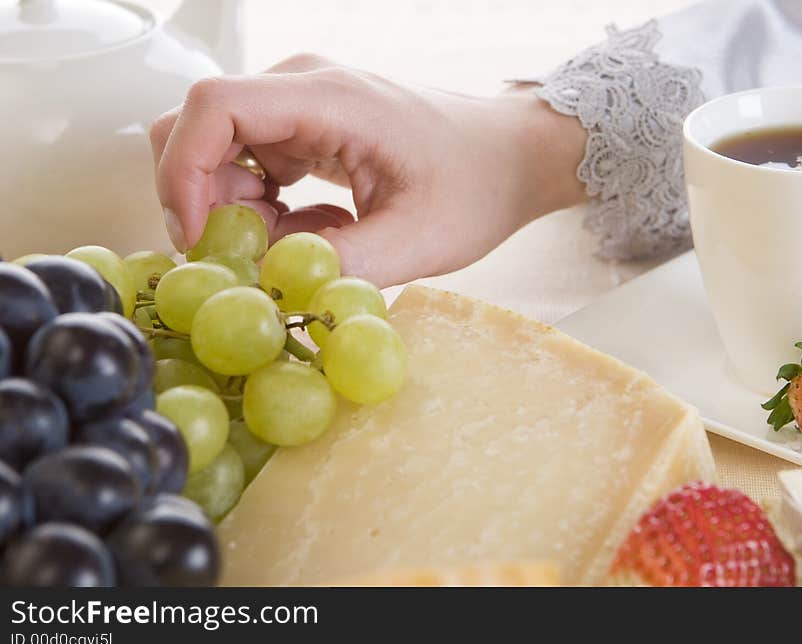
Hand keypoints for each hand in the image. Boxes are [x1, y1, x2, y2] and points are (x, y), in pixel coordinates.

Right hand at [150, 54, 585, 287]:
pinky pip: (253, 167)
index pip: (212, 108)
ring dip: (238, 211)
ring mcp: (302, 106)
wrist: (511, 157)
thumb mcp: (416, 241)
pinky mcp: (308, 129)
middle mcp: (302, 88)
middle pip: (198, 129)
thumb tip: (264, 289)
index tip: (198, 238)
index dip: (183, 172)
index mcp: (327, 97)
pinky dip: (263, 209)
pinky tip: (317, 228)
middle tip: (241, 255)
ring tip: (303, 243)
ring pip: (221, 153)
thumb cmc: (477, 185)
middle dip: (202, 199)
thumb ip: (337, 266)